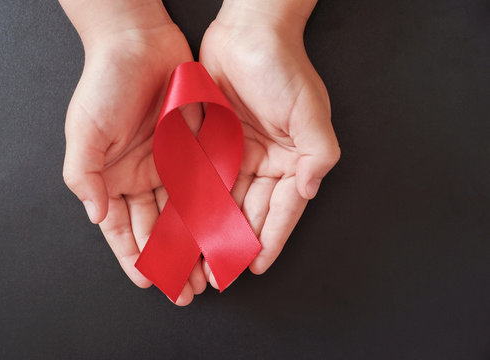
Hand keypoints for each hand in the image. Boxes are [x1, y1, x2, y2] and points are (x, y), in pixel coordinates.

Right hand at [60, 1, 205, 304]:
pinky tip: (218, 233)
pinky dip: (209, 212)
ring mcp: (168, 165)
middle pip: (156, 228)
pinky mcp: (192, 150)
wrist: (139, 42)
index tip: (149, 281)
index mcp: (110, 177)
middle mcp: (139, 176)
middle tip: (185, 289)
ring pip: (183, 215)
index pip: (122, 228)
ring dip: (192, 244)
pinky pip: (202, 187)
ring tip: (205, 272)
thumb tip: (96, 216)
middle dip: (169, 260)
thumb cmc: (105, 83)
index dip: (134, 256)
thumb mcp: (84, 131)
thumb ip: (85, 176)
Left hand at [199, 1, 339, 287]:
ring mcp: (237, 153)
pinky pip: (203, 178)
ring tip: (200, 258)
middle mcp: (265, 161)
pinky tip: (185, 223)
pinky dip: (196, 202)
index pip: (283, 209)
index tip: (255, 266)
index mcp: (292, 159)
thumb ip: (318, 156)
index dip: (271, 239)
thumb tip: (309, 191)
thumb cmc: (282, 67)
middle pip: (251, 212)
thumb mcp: (310, 113)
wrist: (246, 31)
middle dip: (237, 243)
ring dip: (214, 230)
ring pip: (225, 202)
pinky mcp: (212, 143)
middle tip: (221, 273)